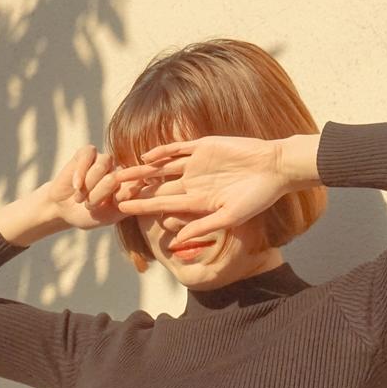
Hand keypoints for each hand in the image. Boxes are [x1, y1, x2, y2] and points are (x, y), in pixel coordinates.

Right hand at [46, 144, 148, 229]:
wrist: (63, 210)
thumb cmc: (88, 215)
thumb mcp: (108, 215)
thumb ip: (125, 199)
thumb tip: (140, 181)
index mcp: (130, 186)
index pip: (134, 185)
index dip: (119, 198)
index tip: (108, 208)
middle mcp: (119, 170)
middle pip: (116, 177)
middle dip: (99, 195)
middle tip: (89, 207)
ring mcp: (104, 160)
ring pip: (101, 166)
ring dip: (88, 185)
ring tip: (79, 199)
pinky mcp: (87, 152)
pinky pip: (87, 156)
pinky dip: (80, 173)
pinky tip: (76, 186)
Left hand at [113, 135, 290, 245]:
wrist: (275, 167)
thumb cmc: (257, 197)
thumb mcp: (229, 216)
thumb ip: (201, 227)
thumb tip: (175, 242)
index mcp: (198, 200)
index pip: (163, 203)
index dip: (142, 205)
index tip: (122, 209)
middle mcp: (193, 182)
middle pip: (157, 186)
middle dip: (136, 188)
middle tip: (111, 190)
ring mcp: (196, 163)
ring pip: (162, 167)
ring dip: (142, 170)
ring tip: (120, 172)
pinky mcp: (203, 146)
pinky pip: (177, 148)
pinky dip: (161, 151)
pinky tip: (146, 156)